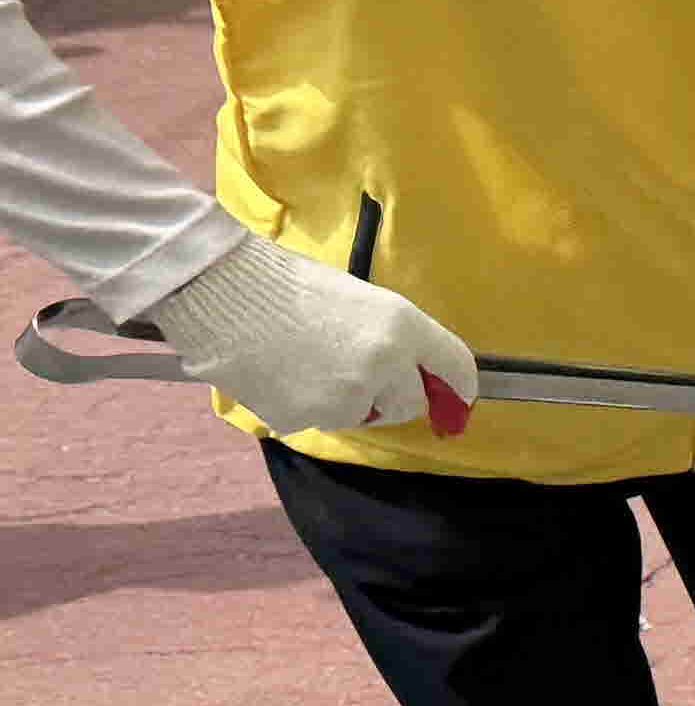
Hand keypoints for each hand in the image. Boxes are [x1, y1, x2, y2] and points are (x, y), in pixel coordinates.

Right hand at [146, 237, 477, 436]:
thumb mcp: (363, 300)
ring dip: (348, 400)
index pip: (454, 366)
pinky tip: (284, 374)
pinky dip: (309, 405)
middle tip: (364, 376)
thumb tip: (419, 371)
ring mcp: (346, 397)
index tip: (459, 399)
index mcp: (403, 328)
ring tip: (309, 362)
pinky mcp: (306, 418)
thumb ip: (398, 337)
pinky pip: (320, 420)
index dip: (459, 386)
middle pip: (410, 403)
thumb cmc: (291, 286)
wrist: (225, 294)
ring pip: (363, 414)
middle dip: (395, 396)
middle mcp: (384, 366)